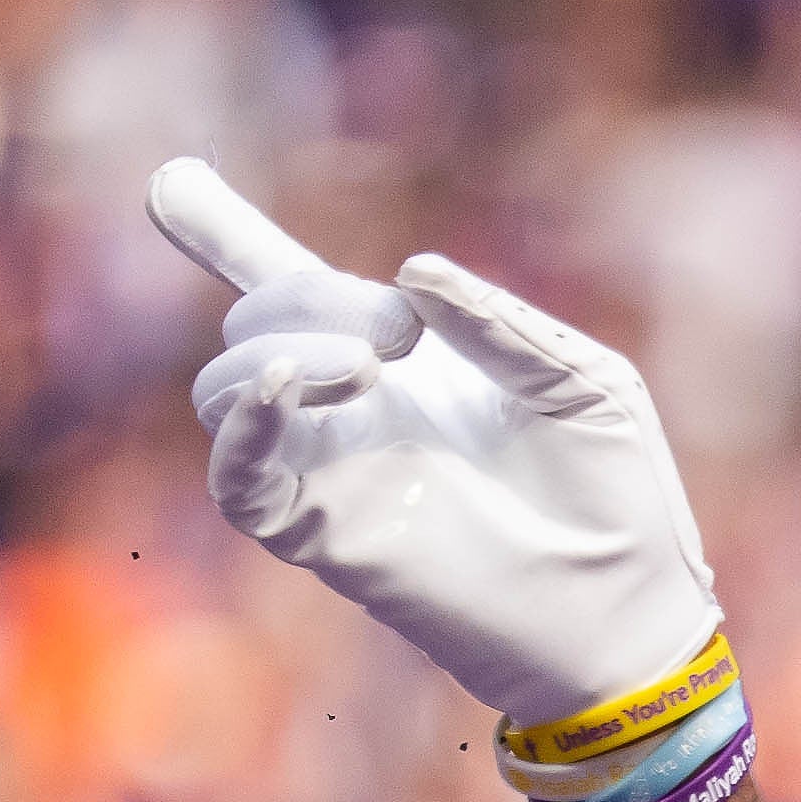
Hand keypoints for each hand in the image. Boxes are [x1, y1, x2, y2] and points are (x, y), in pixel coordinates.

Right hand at [150, 157, 721, 732]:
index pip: (300, 295)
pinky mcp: (329, 536)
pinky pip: (237, 482)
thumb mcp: (580, 384)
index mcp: (411, 366)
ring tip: (367, 369)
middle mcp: (357, 413)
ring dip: (273, 350)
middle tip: (403, 336)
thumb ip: (498, 325)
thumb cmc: (618, 503)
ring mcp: (335, 473)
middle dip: (303, 297)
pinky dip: (240, 424)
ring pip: (222, 389)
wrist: (628, 619)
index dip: (231, 239)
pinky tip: (284, 386)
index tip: (172, 182)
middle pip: (256, 323)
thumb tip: (412, 276)